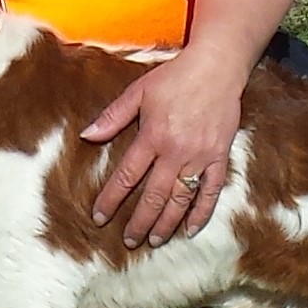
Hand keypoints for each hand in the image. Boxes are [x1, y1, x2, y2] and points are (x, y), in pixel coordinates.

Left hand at [81, 48, 240, 247]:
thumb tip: (87, 135)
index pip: (127, 176)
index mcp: (153, 136)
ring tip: (154, 240)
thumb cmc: (174, 77)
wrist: (217, 67)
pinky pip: (211, 191)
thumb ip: (113, 116)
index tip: (100, 217)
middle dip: (139, 221)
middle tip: (129, 241)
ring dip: (167, 222)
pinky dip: (202, 213)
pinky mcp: (219, 157)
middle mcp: (176, 152)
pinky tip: (191, 230)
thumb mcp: (139, 91)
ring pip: (181, 199)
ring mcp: (200, 157)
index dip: (111, 199)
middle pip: (154, 195)